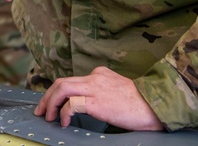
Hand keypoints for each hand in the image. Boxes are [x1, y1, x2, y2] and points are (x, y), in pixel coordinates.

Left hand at [35, 67, 163, 130]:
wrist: (156, 105)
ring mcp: (94, 88)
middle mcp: (94, 77)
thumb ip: (103, 93)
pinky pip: (71, 104)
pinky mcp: (96, 101)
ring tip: (47, 116)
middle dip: (47, 96)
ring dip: (50, 103)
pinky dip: (63, 113)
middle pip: (61, 82)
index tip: (52, 104)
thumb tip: (89, 106)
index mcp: (100, 74)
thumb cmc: (141, 104)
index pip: (72, 80)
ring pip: (61, 89)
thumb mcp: (118, 91)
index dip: (58, 92)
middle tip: (41, 110)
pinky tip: (64, 122)